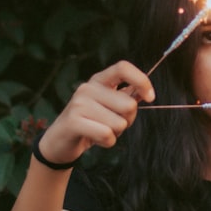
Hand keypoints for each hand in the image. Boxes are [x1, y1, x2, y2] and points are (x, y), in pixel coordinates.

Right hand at [35, 60, 153, 165]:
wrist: (60, 141)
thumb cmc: (91, 122)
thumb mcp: (109, 106)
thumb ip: (127, 96)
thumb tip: (146, 92)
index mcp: (99, 80)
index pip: (123, 68)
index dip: (141, 80)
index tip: (150, 97)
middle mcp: (88, 88)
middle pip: (129, 105)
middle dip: (127, 120)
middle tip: (111, 123)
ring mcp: (79, 104)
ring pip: (120, 124)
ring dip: (116, 133)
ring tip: (100, 130)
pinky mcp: (74, 122)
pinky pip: (107, 135)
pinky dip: (107, 142)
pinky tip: (95, 139)